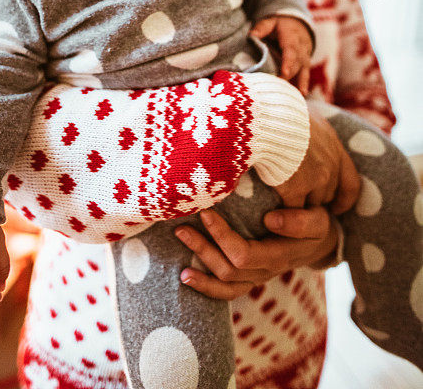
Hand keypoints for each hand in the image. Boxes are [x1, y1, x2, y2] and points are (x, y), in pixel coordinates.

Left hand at [175, 206, 337, 299]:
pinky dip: (205, 286)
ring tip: (180, 242)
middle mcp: (265, 272)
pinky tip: (186, 274)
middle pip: (228, 270)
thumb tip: (270, 219)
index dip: (222, 236)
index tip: (206, 211)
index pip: (244, 254)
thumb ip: (299, 221)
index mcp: (279, 257)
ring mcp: (257, 277)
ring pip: (225, 283)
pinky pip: (227, 290)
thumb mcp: (317, 219)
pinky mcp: (250, 277)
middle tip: (182, 225)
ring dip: (199, 266)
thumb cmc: (316, 223)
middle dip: (202, 248)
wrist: (321, 241)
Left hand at [250, 16, 311, 93]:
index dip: (288, 61)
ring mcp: (305, 57)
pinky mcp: (305, 64)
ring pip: (302, 70)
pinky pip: (305, 74)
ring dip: (295, 82)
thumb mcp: (271, 22)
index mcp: (292, 37)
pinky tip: (302, 94)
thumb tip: (251, 36)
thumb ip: (262, 28)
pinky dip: (304, 84)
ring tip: (288, 93)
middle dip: (288, 75)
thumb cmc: (280, 26)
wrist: (299, 26)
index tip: (284, 72)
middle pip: (296, 63)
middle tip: (277, 86)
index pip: (291, 50)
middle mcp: (301, 47)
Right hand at [276, 109, 360, 212]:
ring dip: (301, 206)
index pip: (351, 180)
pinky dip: (284, 212)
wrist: (268, 118)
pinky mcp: (295, 190)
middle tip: (300, 201)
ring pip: (312, 204)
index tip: (337, 207)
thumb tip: (299, 116)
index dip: (345, 197)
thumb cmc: (279, 110)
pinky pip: (292, 209)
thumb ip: (306, 122)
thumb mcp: (302, 111)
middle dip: (317, 198)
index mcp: (333, 144)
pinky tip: (272, 212)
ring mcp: (315, 179)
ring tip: (285, 208)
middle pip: (328, 193)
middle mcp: (330, 164)